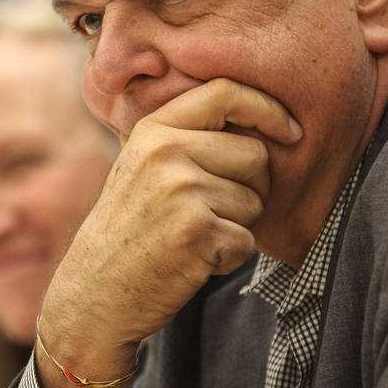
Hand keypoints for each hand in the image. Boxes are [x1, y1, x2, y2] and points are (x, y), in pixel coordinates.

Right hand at [34, 78, 301, 387]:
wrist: (94, 294)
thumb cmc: (130, 229)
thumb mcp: (142, 165)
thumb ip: (188, 136)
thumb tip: (261, 117)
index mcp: (153, 129)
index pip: (225, 92)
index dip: (267, 107)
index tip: (292, 130)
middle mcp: (165, 152)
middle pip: (255, 154)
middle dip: (251, 187)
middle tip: (212, 212)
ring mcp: (180, 191)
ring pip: (255, 201)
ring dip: (237, 225)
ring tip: (193, 236)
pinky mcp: (196, 232)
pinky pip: (247, 240)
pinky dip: (230, 257)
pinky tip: (192, 261)